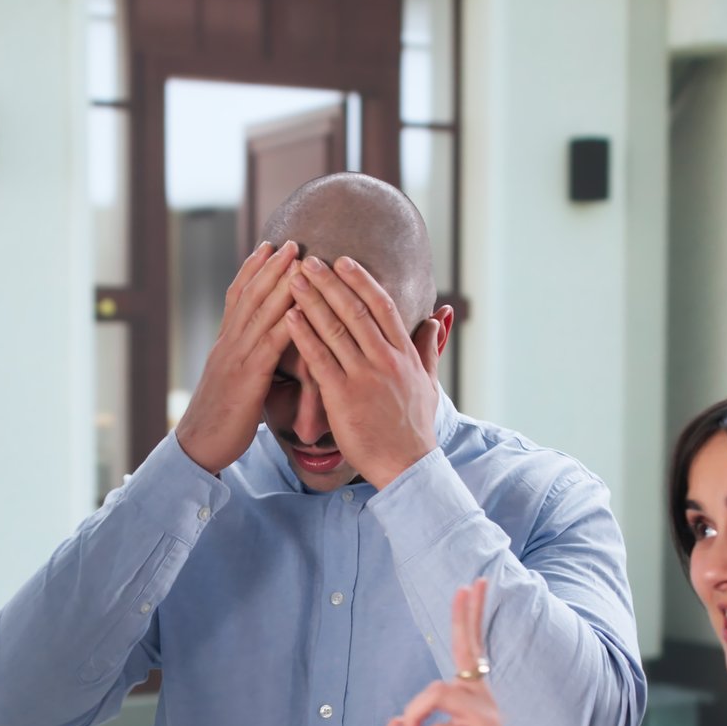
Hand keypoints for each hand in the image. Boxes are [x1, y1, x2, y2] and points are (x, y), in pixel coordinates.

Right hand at [177, 241, 302, 474]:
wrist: (197, 447)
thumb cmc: (219, 420)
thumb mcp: (231, 383)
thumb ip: (244, 363)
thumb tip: (258, 353)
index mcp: (224, 344)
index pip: (237, 297)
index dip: (252, 270)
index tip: (268, 246)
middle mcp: (227, 344)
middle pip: (249, 295)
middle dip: (271, 266)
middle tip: (291, 242)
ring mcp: (235, 359)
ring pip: (260, 312)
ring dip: (281, 283)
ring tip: (298, 260)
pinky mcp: (247, 378)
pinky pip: (270, 344)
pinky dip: (286, 322)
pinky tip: (302, 307)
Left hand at [282, 256, 443, 487]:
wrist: (406, 466)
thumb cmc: (414, 427)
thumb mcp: (429, 382)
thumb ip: (430, 346)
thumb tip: (437, 315)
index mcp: (404, 354)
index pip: (382, 306)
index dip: (361, 281)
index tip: (343, 261)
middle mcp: (385, 360)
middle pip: (355, 311)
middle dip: (330, 282)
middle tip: (309, 260)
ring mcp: (364, 377)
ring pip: (336, 329)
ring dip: (313, 301)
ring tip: (294, 279)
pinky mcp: (343, 397)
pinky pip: (320, 360)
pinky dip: (304, 335)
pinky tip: (289, 317)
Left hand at [388, 579, 531, 725]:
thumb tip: (395, 725)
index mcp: (475, 702)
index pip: (472, 652)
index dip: (471, 617)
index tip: (473, 584)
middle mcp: (486, 705)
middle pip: (452, 668)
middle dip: (439, 666)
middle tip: (433, 677)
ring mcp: (489, 721)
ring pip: (437, 695)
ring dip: (416, 723)